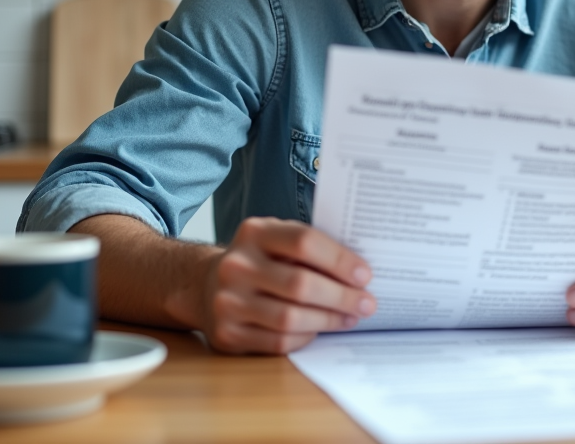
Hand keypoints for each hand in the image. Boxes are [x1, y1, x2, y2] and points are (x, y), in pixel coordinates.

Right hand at [200, 217, 375, 353]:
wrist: (207, 286)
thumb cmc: (259, 260)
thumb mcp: (277, 239)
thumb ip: (310, 246)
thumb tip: (358, 271)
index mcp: (254, 233)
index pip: (304, 242)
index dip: (339, 260)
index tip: (365, 274)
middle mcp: (236, 266)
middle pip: (300, 284)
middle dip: (341, 296)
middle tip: (367, 302)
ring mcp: (228, 302)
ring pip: (290, 318)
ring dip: (329, 320)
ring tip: (351, 317)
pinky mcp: (227, 335)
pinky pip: (278, 342)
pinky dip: (306, 337)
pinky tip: (321, 329)